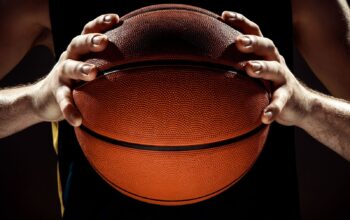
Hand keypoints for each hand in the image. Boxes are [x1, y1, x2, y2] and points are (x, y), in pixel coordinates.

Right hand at [33, 14, 118, 125]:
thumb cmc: (78, 81)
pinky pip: (63, 100)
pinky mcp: (56, 94)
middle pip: (77, 44)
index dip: (100, 23)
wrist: (45, 98)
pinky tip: (77, 120)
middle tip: (103, 41)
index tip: (116, 18)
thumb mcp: (90, 67)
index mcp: (81, 50)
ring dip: (80, 69)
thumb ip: (109, 63)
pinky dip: (69, 109)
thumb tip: (144, 63)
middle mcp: (70, 58)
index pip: (88, 31)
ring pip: (68, 68)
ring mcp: (61, 75)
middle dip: (90, 40)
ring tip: (92, 73)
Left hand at [221, 11, 311, 126]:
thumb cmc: (268, 84)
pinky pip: (280, 101)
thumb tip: (202, 60)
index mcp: (264, 53)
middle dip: (253, 42)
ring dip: (263, 68)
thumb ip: (237, 63)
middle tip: (238, 42)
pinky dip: (273, 108)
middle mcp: (275, 61)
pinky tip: (264, 116)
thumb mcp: (255, 70)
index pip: (254, 32)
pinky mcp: (288, 97)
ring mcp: (283, 79)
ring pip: (275, 69)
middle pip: (267, 45)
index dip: (241, 21)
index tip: (224, 15)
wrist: (300, 104)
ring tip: (250, 69)